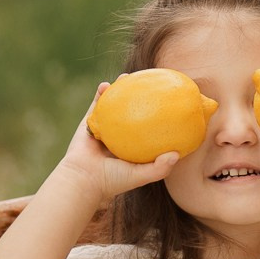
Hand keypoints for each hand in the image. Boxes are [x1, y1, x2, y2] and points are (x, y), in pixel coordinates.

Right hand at [55, 82, 181, 205]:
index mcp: (133, 147)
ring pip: (113, 106)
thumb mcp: (141, 176)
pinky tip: (105, 84)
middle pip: (132, 113)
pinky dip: (100, 94)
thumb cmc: (113, 181)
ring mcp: (104, 129)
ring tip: (127, 77)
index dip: (158, 115)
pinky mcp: (89, 125)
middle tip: (150, 83)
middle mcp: (119, 137)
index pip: (149, 128)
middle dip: (140, 98)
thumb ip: (160, 168)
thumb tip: (176, 153)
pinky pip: (95, 105)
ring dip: (119, 90)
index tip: (169, 103)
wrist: (83, 180)